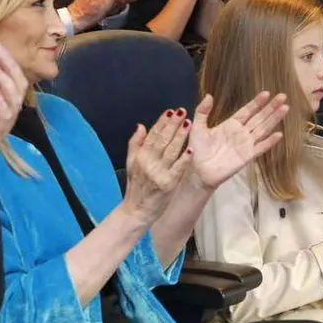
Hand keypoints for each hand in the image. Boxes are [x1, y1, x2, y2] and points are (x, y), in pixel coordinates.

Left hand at [0, 43, 26, 176]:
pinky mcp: (0, 131)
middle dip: (8, 64)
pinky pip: (6, 114)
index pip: (11, 72)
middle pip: (18, 81)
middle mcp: (9, 106)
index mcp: (3, 96)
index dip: (4, 58)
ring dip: (4, 79)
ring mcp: (6, 119)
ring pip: (15, 96)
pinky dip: (0, 100)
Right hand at [122, 110, 192, 225]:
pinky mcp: (168, 184)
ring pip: (171, 151)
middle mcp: (148, 163)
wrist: (136, 211)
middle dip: (173, 125)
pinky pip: (177, 169)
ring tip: (188, 124)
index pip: (152, 135)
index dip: (162, 122)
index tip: (170, 111)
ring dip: (180, 137)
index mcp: (140, 156)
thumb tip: (140, 125)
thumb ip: (135, 144)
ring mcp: (158, 174)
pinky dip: (184, 159)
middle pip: (162, 140)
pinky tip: (191, 149)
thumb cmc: (136, 186)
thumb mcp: (131, 164)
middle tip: (182, 111)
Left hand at [188, 92, 288, 189]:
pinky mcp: (247, 156)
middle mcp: (241, 132)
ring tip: (285, 108)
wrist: (197, 172)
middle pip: (259, 117)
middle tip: (283, 96)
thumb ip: (202, 111)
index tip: (267, 93)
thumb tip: (209, 95)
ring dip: (274, 119)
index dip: (256, 102)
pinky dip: (270, 141)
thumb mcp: (197, 128)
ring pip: (263, 129)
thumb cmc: (197, 150)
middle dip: (271, 107)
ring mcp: (246, 144)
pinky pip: (260, 147)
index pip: (247, 110)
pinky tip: (279, 134)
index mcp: (230, 124)